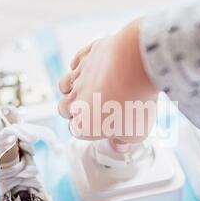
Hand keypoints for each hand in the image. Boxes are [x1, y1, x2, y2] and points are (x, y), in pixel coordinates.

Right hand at [58, 20, 157, 143]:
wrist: (136, 66)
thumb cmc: (135, 103)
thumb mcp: (136, 133)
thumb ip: (124, 141)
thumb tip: (119, 145)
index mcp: (84, 124)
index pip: (75, 130)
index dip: (86, 129)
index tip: (99, 127)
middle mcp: (76, 100)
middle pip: (63, 108)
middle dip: (72, 110)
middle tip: (90, 109)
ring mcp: (80, 76)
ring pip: (64, 85)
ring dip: (70, 89)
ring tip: (85, 89)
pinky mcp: (87, 56)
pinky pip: (76, 61)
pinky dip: (78, 64)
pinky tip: (89, 67)